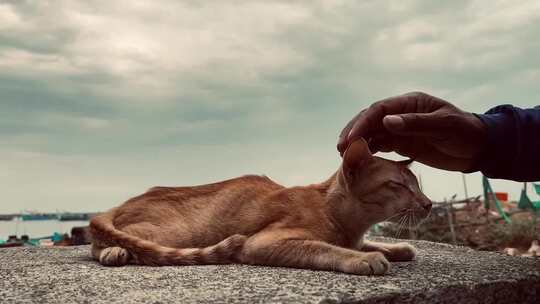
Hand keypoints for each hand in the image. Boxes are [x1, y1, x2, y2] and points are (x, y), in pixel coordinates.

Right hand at [337, 92, 487, 171]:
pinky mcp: (402, 143)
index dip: (363, 123)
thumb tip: (387, 121)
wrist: (478, 149)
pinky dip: (368, 151)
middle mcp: (401, 114)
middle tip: (340, 148)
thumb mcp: (444, 126)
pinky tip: (358, 160)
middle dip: (354, 132)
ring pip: (372, 133)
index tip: (352, 139)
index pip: (379, 110)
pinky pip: (380, 145)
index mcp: (410, 103)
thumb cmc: (465, 133)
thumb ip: (415, 123)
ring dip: (357, 143)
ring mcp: (400, 129)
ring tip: (343, 156)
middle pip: (370, 120)